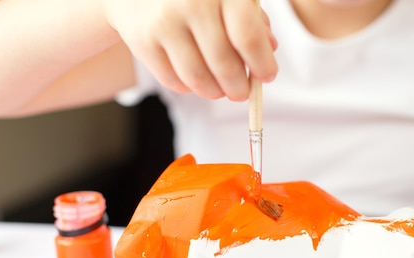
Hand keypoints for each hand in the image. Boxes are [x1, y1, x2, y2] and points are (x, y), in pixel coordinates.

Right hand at [103, 0, 277, 100]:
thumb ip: (252, 17)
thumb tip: (270, 49)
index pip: (247, 37)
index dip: (261, 64)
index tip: (267, 76)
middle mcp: (192, 3)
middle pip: (224, 64)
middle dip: (239, 87)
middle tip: (242, 92)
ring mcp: (164, 23)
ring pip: (198, 79)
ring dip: (214, 92)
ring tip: (219, 90)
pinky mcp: (142, 41)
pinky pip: (172, 80)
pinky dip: (188, 87)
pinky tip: (195, 78)